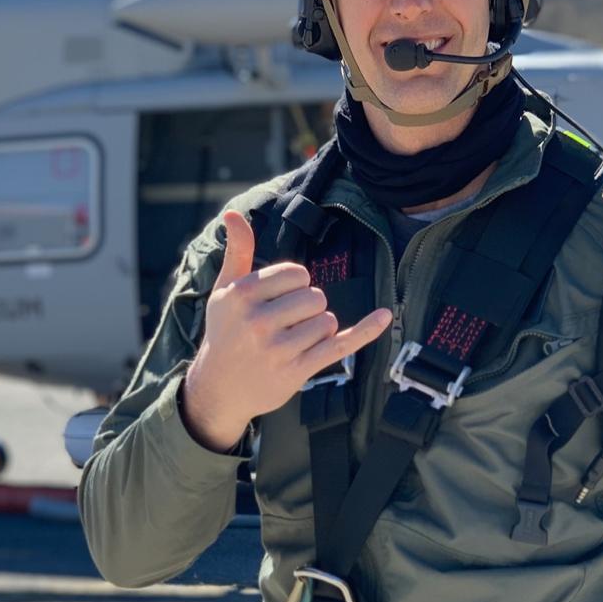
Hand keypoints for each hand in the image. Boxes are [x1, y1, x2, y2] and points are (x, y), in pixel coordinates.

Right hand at [181, 210, 392, 451]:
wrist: (219, 388)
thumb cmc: (225, 333)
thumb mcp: (223, 291)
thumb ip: (237, 252)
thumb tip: (234, 214)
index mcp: (243, 295)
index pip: (296, 273)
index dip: (296, 284)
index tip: (279, 300)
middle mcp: (259, 320)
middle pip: (315, 296)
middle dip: (308, 308)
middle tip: (284, 324)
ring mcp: (278, 348)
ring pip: (327, 321)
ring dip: (317, 329)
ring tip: (292, 341)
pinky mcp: (296, 370)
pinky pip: (340, 346)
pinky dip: (365, 331)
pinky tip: (383, 317)